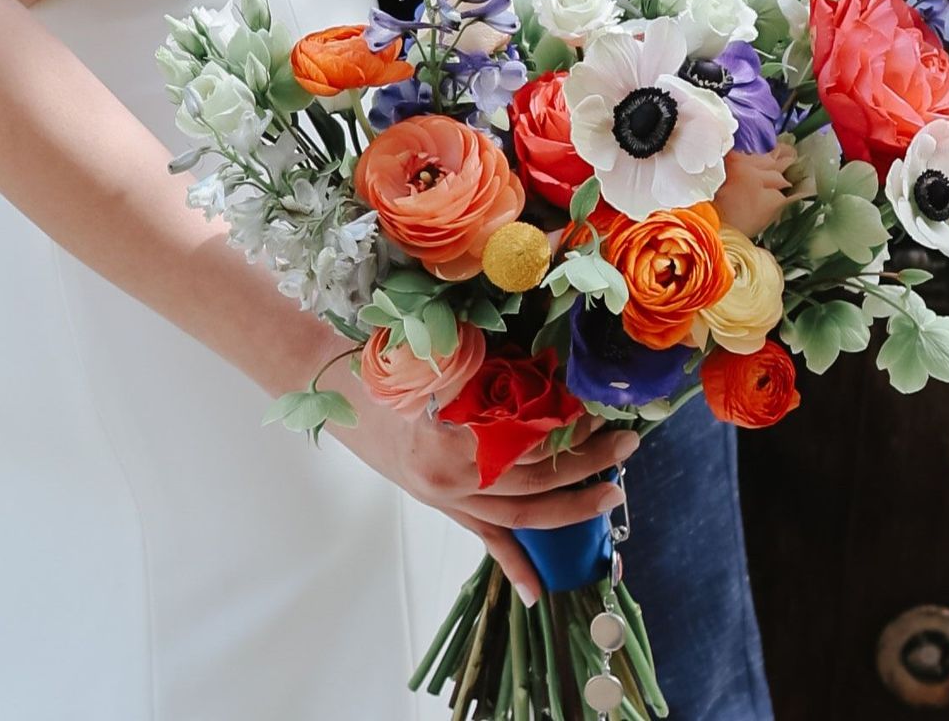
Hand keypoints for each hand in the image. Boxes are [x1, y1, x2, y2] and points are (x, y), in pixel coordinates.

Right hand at [320, 386, 634, 605]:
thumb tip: (542, 373)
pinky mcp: (439, 502)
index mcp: (449, 434)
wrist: (324, 383)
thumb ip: (482, 373)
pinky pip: (483, 536)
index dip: (567, 431)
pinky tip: (536, 590)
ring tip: (609, 493)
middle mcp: (450, 474)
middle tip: (624, 447)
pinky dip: (511, 562)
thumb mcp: (431, 357)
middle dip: (585, 465)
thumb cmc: (376, 361)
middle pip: (533, 479)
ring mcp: (444, 495)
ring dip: (569, 507)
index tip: (599, 414)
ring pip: (519, 512)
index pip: (526, 441)